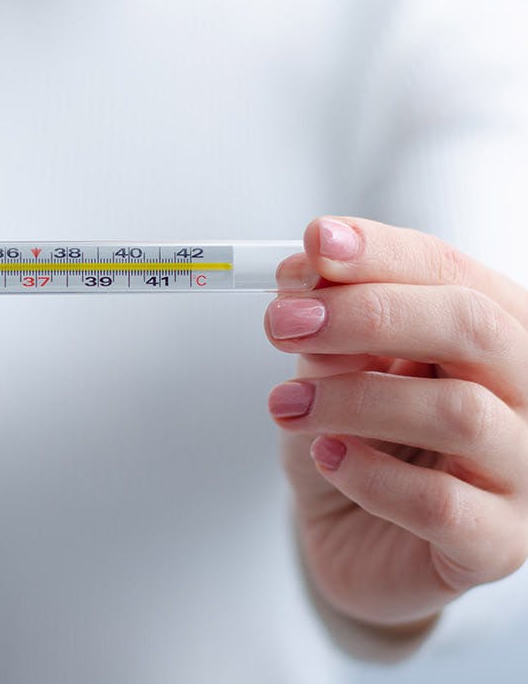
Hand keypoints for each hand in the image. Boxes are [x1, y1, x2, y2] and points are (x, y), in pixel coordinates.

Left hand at [266, 217, 527, 631]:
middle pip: (472, 327)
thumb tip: (307, 267)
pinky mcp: (497, 543)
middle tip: (283, 324)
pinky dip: (369, 474)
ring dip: (351, 398)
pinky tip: (326, 458)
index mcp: (496, 332)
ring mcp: (525, 472)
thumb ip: (332, 316)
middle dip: (367, 314)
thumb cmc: (356, 437)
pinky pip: (441, 504)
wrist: (353, 532)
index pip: (453, 272)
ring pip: (457, 414)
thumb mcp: (336, 363)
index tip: (314, 243)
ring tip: (285, 404)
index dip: (382, 253)